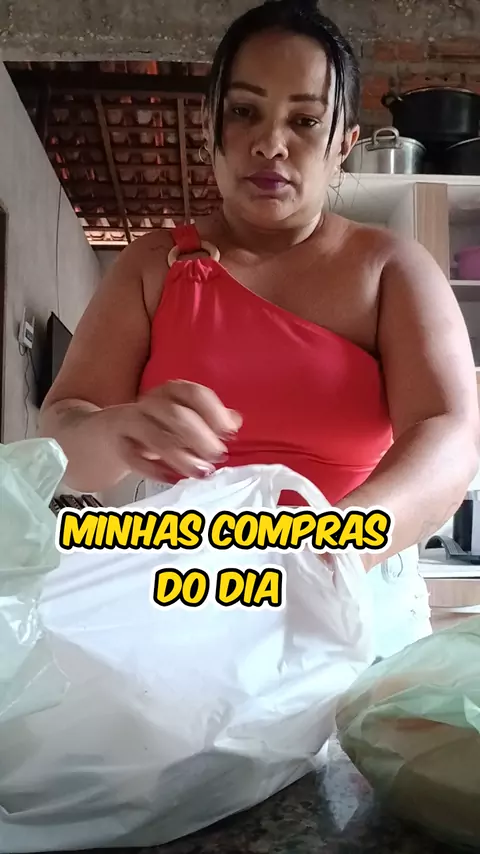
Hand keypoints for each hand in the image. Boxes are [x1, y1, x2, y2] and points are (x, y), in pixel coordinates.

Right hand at [105, 380, 241, 481]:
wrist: (106, 434)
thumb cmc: (153, 427)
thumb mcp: (181, 420)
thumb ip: (208, 420)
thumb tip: (235, 421)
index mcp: (170, 393)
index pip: (193, 393)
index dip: (213, 411)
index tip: (228, 432)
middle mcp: (150, 404)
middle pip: (175, 414)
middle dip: (199, 436)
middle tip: (217, 456)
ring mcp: (131, 422)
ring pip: (154, 435)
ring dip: (180, 456)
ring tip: (201, 472)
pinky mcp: (117, 444)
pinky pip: (133, 456)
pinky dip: (153, 469)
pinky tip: (171, 478)